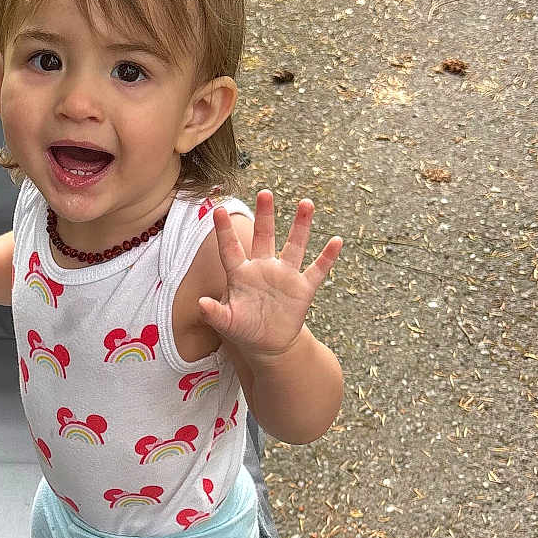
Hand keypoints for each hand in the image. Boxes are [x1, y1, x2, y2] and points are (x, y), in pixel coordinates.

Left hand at [197, 192, 341, 363]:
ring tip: (306, 203)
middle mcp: (264, 268)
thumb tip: (201, 303)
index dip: (224, 231)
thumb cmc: (244, 329)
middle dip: (265, 215)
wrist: (268, 344)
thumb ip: (214, 313)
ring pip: (294, 245)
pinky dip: (327, 257)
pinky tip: (336, 241)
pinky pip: (317, 270)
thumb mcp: (227, 323)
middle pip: (265, 236)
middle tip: (265, 193)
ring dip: (301, 226)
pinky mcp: (303, 288)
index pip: (231, 249)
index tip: (217, 210)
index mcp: (241, 274)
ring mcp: (285, 276)